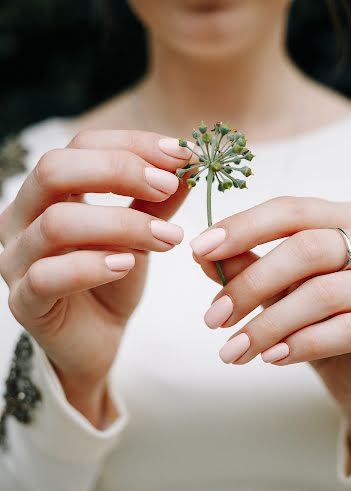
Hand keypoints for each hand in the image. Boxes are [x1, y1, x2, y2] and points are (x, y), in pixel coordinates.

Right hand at [0, 130, 191, 420]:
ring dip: (121, 224)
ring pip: (56, 223)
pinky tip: (127, 265)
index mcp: (48, 192)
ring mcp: (16, 260)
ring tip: (168, 238)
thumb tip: (188, 163)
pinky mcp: (24, 301)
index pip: (80, 145)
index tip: (180, 156)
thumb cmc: (112, 280)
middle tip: (168, 187)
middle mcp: (21, 218)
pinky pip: (47, 275)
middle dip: (118, 171)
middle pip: (54, 170)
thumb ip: (157, 202)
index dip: (131, 144)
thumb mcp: (140, 234)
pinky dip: (92, 266)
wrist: (97, 339)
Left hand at [192, 197, 350, 464]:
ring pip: (322, 293)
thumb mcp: (285, 289)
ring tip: (233, 350)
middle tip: (213, 317)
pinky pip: (348, 329)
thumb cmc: (326, 318)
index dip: (243, 226)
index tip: (200, 249)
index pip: (290, 210)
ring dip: (268, 325)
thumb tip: (203, 256)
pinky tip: (273, 358)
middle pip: (305, 250)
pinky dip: (303, 344)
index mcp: (344, 220)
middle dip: (250, 285)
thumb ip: (251, 267)